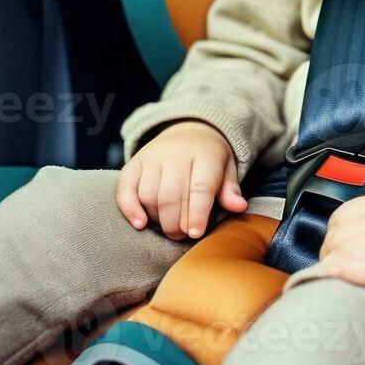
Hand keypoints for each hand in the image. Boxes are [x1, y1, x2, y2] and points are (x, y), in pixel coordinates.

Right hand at [116, 119, 246, 238]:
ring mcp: (152, 157)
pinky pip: (125, 187)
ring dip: (157, 219)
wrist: (189, 128)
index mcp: (204, 155)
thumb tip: (239, 206)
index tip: (195, 233)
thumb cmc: (210, 158)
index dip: (197, 213)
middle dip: (176, 223)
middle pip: (171, 195)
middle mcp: (176, 154)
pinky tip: (140, 224)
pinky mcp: (134, 163)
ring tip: (169, 228)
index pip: (199, 187)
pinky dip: (129, 208)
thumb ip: (230, 189)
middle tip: (183, 236)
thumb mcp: (227, 168)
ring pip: (149, 195)